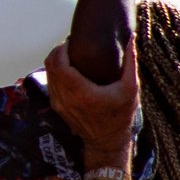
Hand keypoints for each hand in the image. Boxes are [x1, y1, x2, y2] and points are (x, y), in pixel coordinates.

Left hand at [47, 41, 138, 162]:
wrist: (107, 141)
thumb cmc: (121, 115)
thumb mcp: (131, 89)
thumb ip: (131, 63)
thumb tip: (131, 38)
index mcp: (82, 93)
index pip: (60, 64)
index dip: (62, 49)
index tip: (72, 41)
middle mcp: (66, 98)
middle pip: (50, 65)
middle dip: (58, 51)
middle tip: (71, 44)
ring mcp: (59, 104)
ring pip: (48, 73)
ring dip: (56, 60)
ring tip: (70, 53)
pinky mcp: (57, 107)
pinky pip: (50, 82)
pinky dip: (55, 71)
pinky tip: (68, 68)